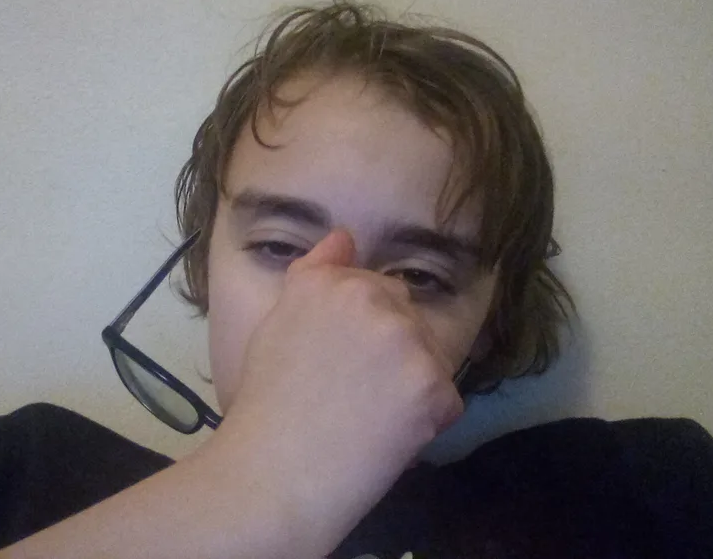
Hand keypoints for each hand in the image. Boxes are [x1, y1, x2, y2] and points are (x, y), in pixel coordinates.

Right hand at [215, 229, 464, 556]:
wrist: (274, 475)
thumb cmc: (266, 406)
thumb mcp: (277, 325)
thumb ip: (314, 275)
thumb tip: (345, 236)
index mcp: (328, 282)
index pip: (373, 286)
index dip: (359, 327)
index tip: (339, 361)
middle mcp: (370, 297)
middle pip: (406, 313)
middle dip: (392, 346)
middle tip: (353, 392)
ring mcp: (406, 339)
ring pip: (429, 353)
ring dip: (412, 381)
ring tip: (370, 418)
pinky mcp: (433, 384)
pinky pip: (446, 398)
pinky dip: (427, 420)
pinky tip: (388, 438)